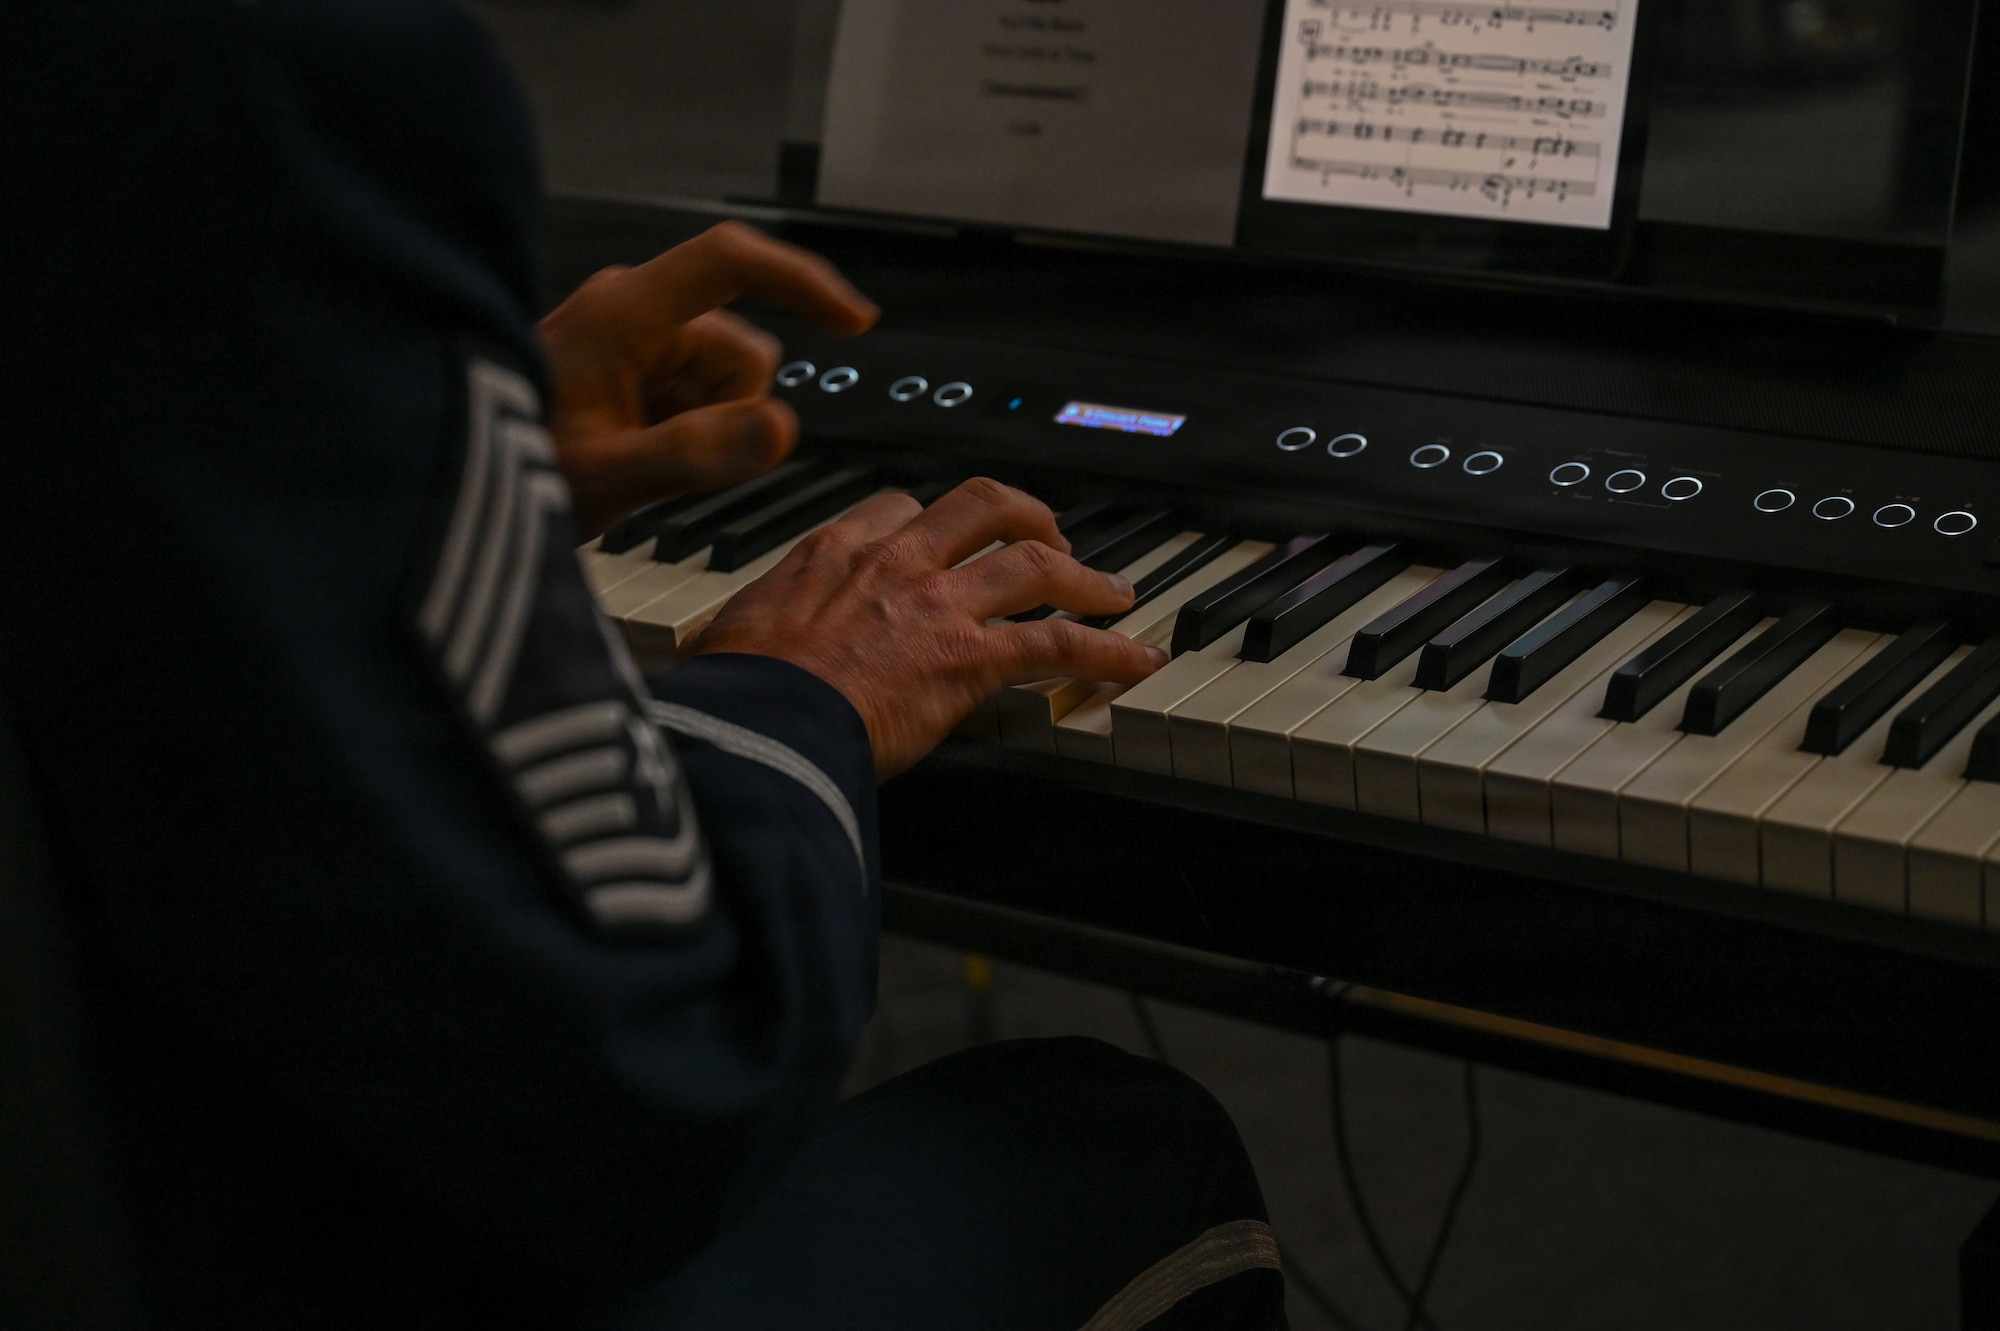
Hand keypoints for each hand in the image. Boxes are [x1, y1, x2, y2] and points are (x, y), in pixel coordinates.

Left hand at [538, 222, 878, 538]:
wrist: (457, 488)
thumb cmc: (511, 471)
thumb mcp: (607, 478)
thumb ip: (695, 455)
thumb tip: (782, 425)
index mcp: (622, 312)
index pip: (729, 262)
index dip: (800, 281)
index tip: (855, 323)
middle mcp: (633, 312)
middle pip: (742, 351)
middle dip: (729, 413)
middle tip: (662, 461)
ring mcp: (635, 341)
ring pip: (728, 383)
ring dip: (708, 429)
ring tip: (641, 462)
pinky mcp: (637, 370)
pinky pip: (702, 399)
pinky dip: (690, 434)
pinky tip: (640, 456)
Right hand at [687, 479, 1167, 779]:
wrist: (753, 729)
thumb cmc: (731, 697)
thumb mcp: (721, 643)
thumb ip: (735, 636)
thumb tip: (701, 656)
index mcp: (830, 552)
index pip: (897, 509)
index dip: (932, 523)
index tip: (944, 540)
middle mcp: (894, 560)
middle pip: (981, 505)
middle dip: (1025, 515)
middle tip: (1048, 536)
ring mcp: (939, 604)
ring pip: (1034, 561)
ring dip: (1083, 576)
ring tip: (1112, 595)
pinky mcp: (971, 657)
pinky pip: (1061, 642)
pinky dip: (1109, 650)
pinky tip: (1136, 661)